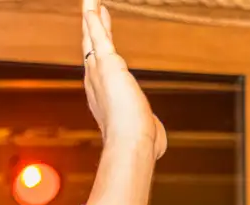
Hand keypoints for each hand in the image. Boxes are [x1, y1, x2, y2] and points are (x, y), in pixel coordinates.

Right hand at [82, 0, 166, 160]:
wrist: (131, 144)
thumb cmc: (140, 145)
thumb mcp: (146, 135)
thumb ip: (149, 132)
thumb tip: (158, 143)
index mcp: (103, 99)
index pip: (100, 70)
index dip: (98, 54)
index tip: (99, 42)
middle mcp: (96, 83)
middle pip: (91, 49)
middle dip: (91, 30)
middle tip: (91, 11)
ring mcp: (99, 72)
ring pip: (92, 38)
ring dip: (91, 17)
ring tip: (90, 0)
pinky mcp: (108, 63)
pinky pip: (98, 36)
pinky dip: (93, 19)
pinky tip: (92, 5)